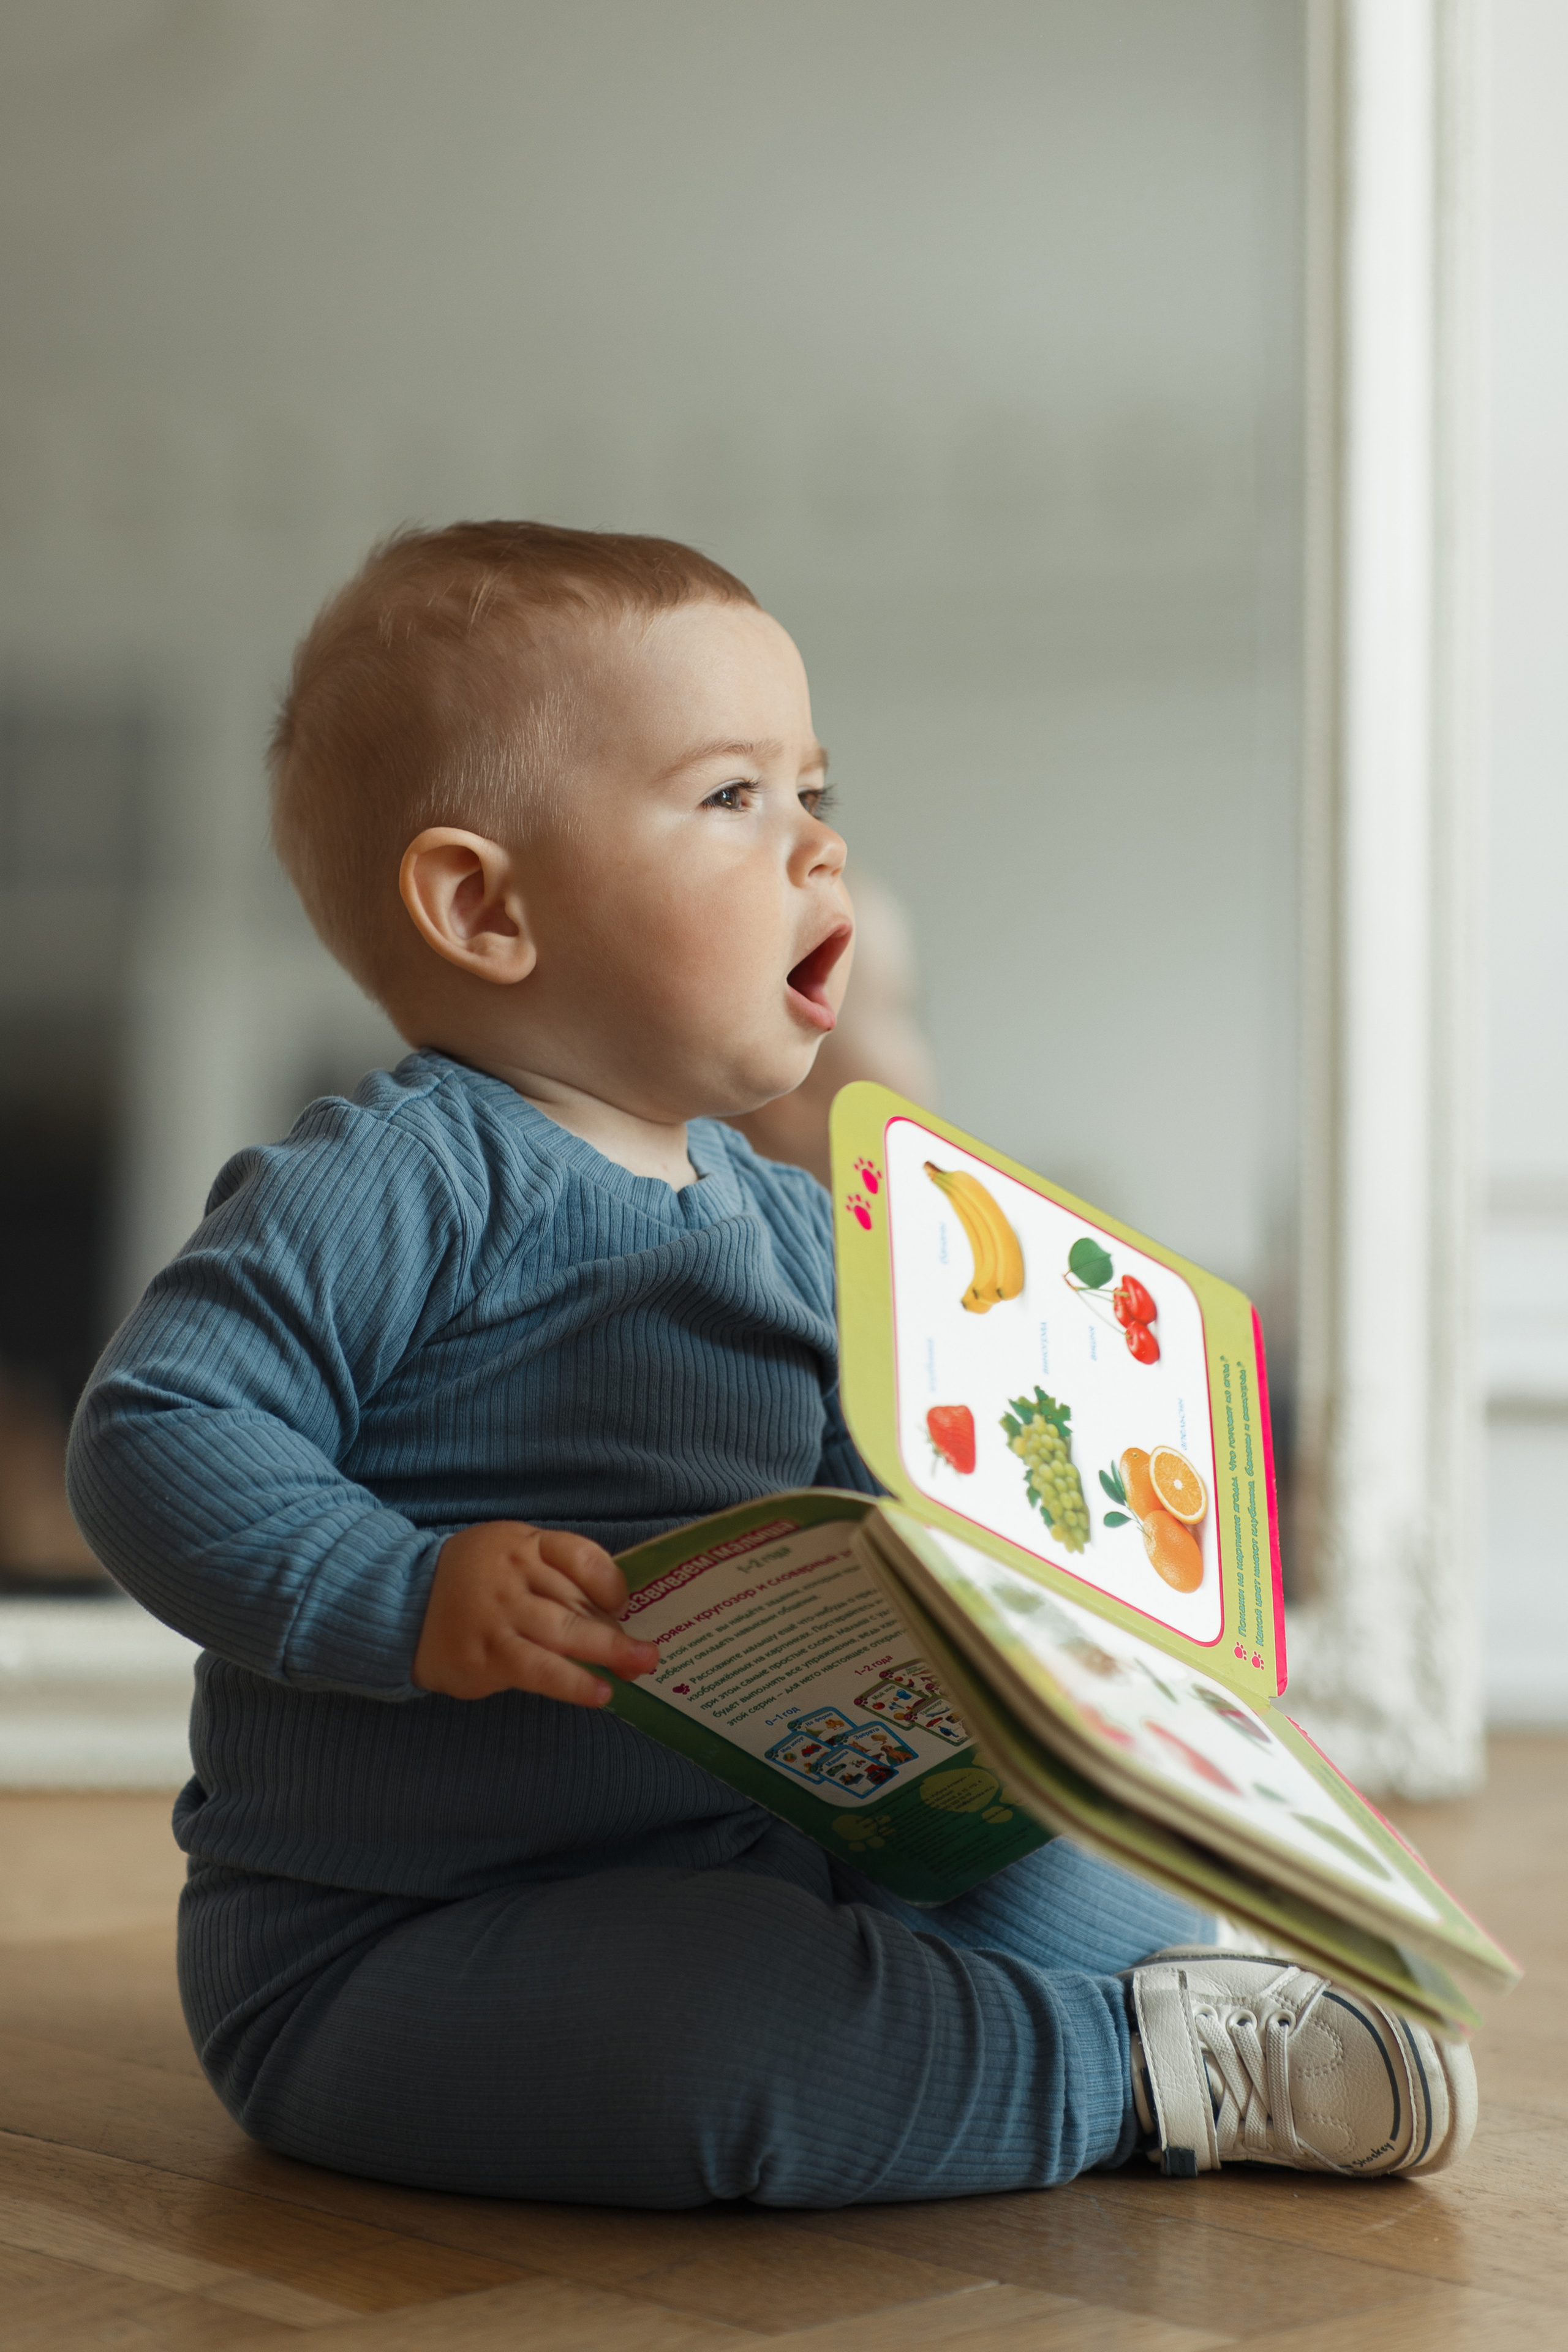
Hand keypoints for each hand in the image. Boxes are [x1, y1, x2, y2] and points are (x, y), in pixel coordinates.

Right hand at [412, 1520, 658, 1705]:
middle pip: (577, 1601)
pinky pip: (539, 1670)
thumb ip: (554, 1577)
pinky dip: (573, 1683)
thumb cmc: (471, 1583)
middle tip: (649, 1653)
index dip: (610, 1582)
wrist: (400, 1606)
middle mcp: (512, 1576)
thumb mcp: (509, 1557)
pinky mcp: (486, 1655)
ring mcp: (498, 1616)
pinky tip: (599, 1693)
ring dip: (608, 1654)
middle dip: (618, 1629)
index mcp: (523, 1545)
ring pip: (563, 1635)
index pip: (579, 1556)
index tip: (623, 1604)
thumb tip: (614, 1614)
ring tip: (638, 1668)